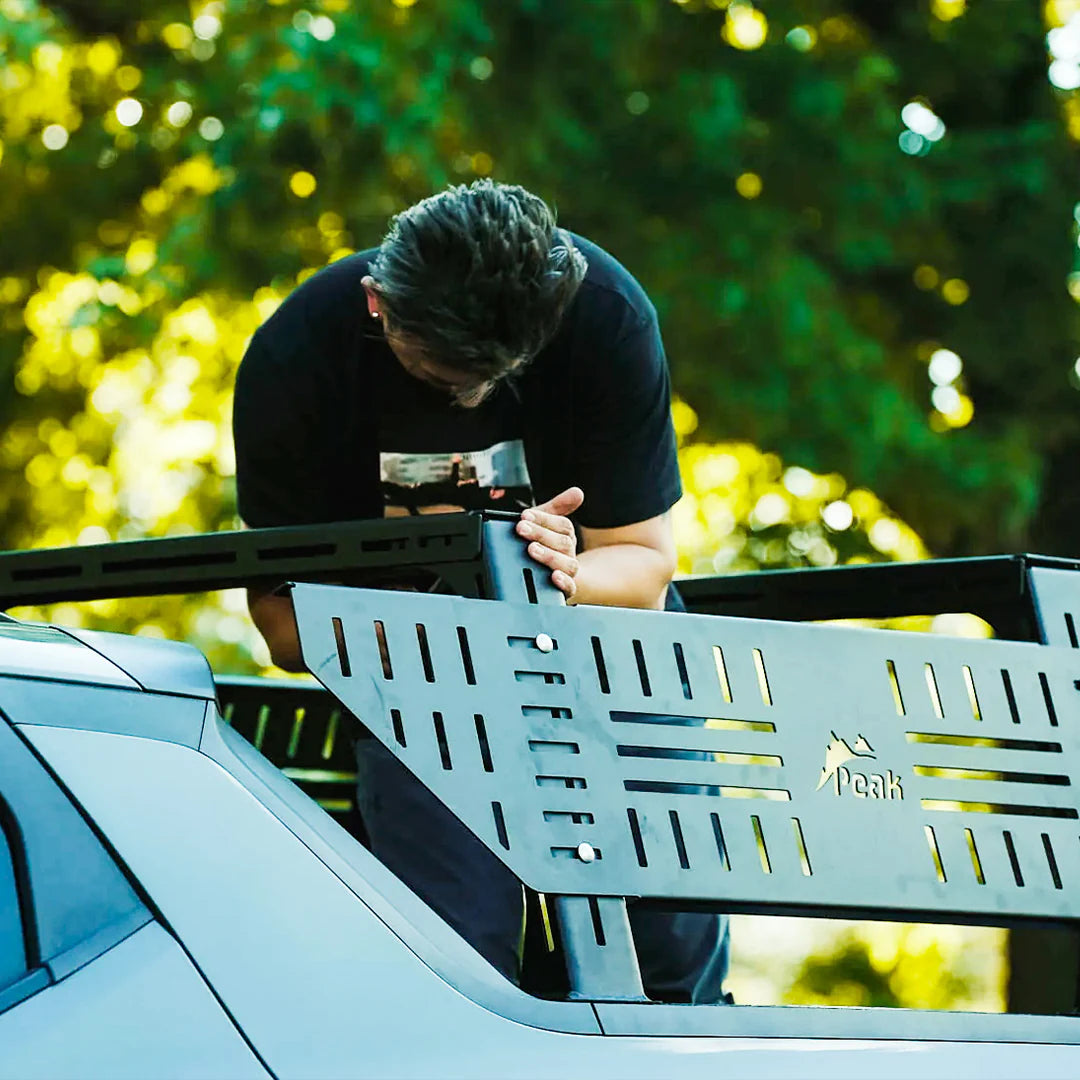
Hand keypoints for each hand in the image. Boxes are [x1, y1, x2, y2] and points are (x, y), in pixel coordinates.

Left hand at [516, 487, 583, 602]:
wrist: (542, 580)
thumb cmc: (542, 549)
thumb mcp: (544, 526)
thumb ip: (557, 508)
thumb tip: (578, 492)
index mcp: (565, 537)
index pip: (562, 525)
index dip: (544, 520)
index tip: (525, 516)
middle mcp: (569, 554)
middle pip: (564, 543)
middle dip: (541, 534)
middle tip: (521, 529)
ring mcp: (567, 573)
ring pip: (568, 564)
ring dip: (549, 556)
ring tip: (531, 550)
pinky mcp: (563, 591)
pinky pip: (570, 588)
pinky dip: (563, 582)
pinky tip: (553, 576)